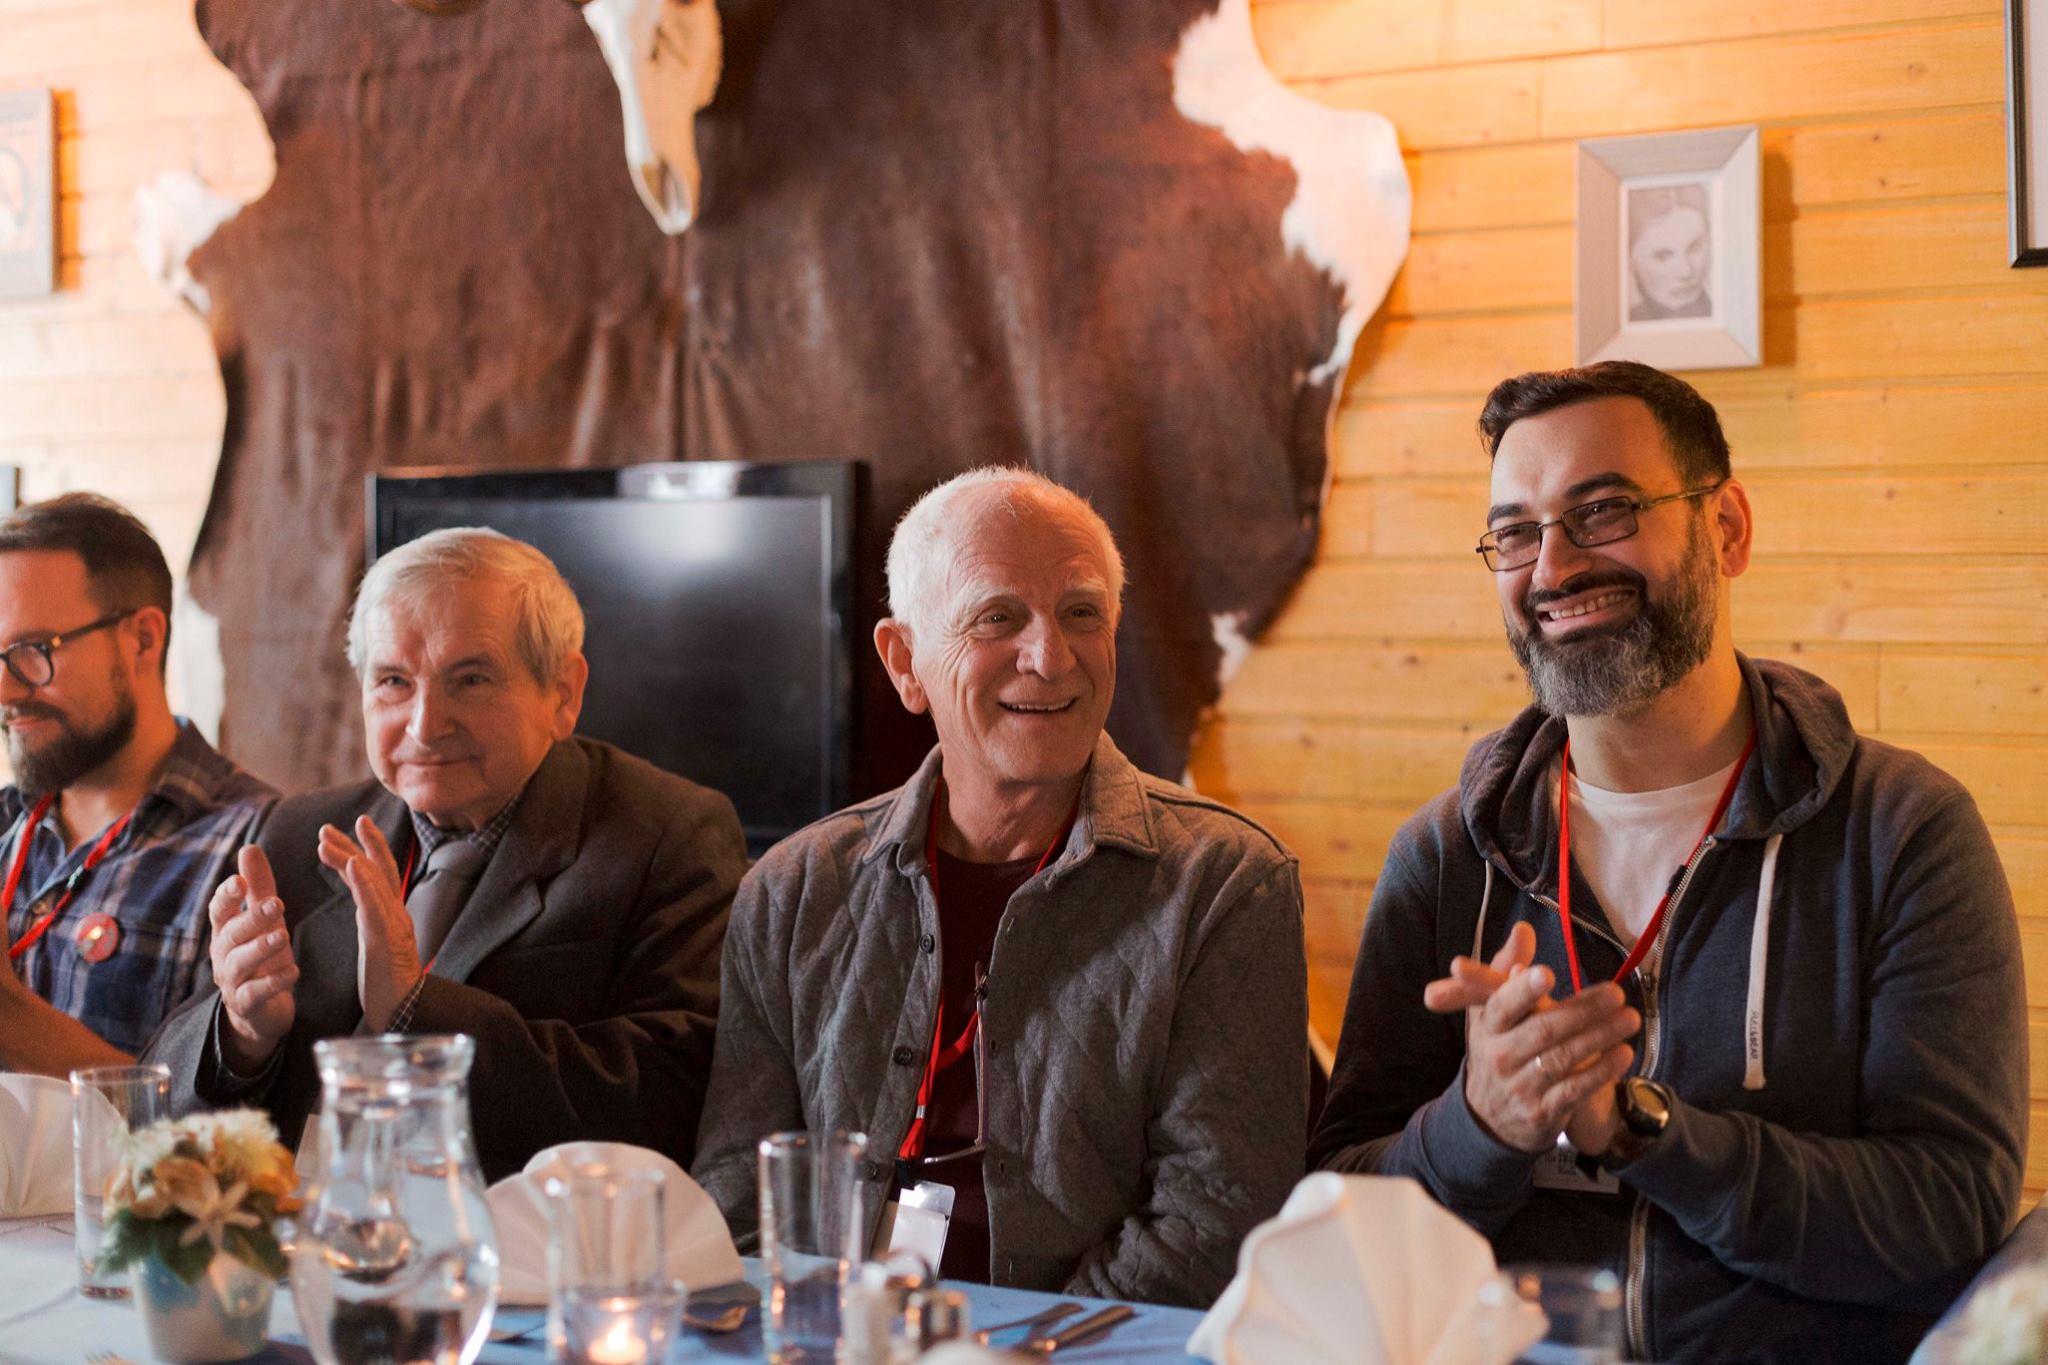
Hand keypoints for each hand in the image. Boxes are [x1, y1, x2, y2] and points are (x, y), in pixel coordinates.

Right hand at [208, 845, 298, 1071]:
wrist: (259, 1012)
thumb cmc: (260, 956)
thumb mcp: (262, 920)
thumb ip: (257, 887)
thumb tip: (249, 847)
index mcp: (226, 931)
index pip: (219, 910)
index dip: (226, 895)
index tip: (239, 879)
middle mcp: (223, 955)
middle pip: (232, 934)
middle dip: (252, 918)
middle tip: (276, 903)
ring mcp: (232, 982)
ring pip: (240, 964)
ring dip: (261, 948)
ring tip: (283, 935)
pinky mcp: (247, 1005)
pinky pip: (256, 994)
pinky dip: (273, 983)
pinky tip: (293, 971)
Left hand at [318, 818, 418, 1032]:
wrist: (403, 1013)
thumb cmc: (389, 986)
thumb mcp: (378, 947)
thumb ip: (373, 924)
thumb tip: (364, 908)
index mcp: (392, 916)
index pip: (381, 875)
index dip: (369, 848)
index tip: (354, 826)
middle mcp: (397, 914)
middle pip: (380, 870)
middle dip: (358, 844)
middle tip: (329, 825)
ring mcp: (394, 926)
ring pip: (375, 883)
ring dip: (351, 857)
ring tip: (326, 840)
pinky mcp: (386, 940)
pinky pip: (375, 907)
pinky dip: (365, 883)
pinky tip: (354, 865)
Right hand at [1443, 923, 1640, 1151]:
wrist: (1490, 1118)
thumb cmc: (1497, 1049)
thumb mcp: (1490, 1012)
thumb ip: (1507, 969)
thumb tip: (1523, 930)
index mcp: (1487, 1026)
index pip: (1502, 1006)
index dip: (1523, 991)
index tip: (1547, 974)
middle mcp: (1499, 1056)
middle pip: (1543, 1030)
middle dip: (1582, 1011)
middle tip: (1616, 994)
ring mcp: (1521, 1086)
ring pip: (1563, 1058)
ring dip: (1601, 1036)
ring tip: (1630, 1019)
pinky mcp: (1543, 1112)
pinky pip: (1576, 1089)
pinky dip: (1601, 1071)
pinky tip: (1624, 1054)